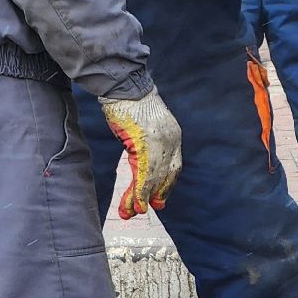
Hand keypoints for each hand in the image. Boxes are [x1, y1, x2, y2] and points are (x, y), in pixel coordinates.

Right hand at [99, 89, 182, 218]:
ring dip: (141, 198)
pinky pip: (144, 174)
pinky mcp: (146, 144)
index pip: (174, 166)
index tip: (158, 199)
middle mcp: (171, 140)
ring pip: (154, 178)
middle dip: (156, 194)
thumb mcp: (142, 127)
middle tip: (144, 209)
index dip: (166, 185)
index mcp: (173, 135)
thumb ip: (145, 144)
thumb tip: (138, 159)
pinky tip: (133, 202)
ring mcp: (160, 143)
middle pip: (167, 175)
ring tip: (131, 212)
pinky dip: (139, 190)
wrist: (123, 86)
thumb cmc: (129, 103)